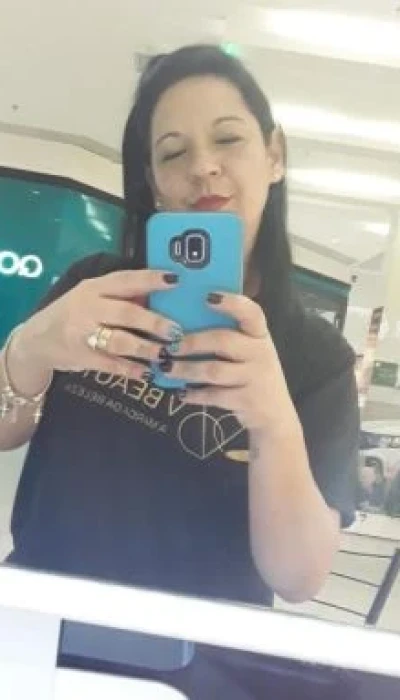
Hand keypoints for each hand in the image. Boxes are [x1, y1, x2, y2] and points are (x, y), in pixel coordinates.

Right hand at [26, 270, 181, 379]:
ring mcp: (83, 334)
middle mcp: (88, 308)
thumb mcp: (91, 297)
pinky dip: (130, 369)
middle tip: (176, 331)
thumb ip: (120, 296)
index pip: (125, 280)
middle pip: (126, 313)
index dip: (150, 279)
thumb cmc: (74, 314)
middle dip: (153, 322)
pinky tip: (146, 373)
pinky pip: (110, 364)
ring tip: (164, 354)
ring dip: (145, 348)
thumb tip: (161, 296)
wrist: (36, 340)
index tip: (175, 280)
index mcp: (94, 287)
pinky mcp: (82, 357)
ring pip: (119, 341)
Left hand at [165, 292, 293, 431]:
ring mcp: (256, 377)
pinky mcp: (247, 400)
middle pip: (223, 340)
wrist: (274, 416)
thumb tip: (182, 325)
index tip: (208, 296)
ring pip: (214, 370)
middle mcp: (261, 353)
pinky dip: (194, 394)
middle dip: (192, 342)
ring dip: (186, 369)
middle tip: (170, 346)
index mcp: (259, 335)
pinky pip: (214, 395)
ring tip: (166, 368)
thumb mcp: (248, 353)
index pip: (251, 312)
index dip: (231, 303)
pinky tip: (181, 393)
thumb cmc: (252, 375)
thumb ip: (227, 337)